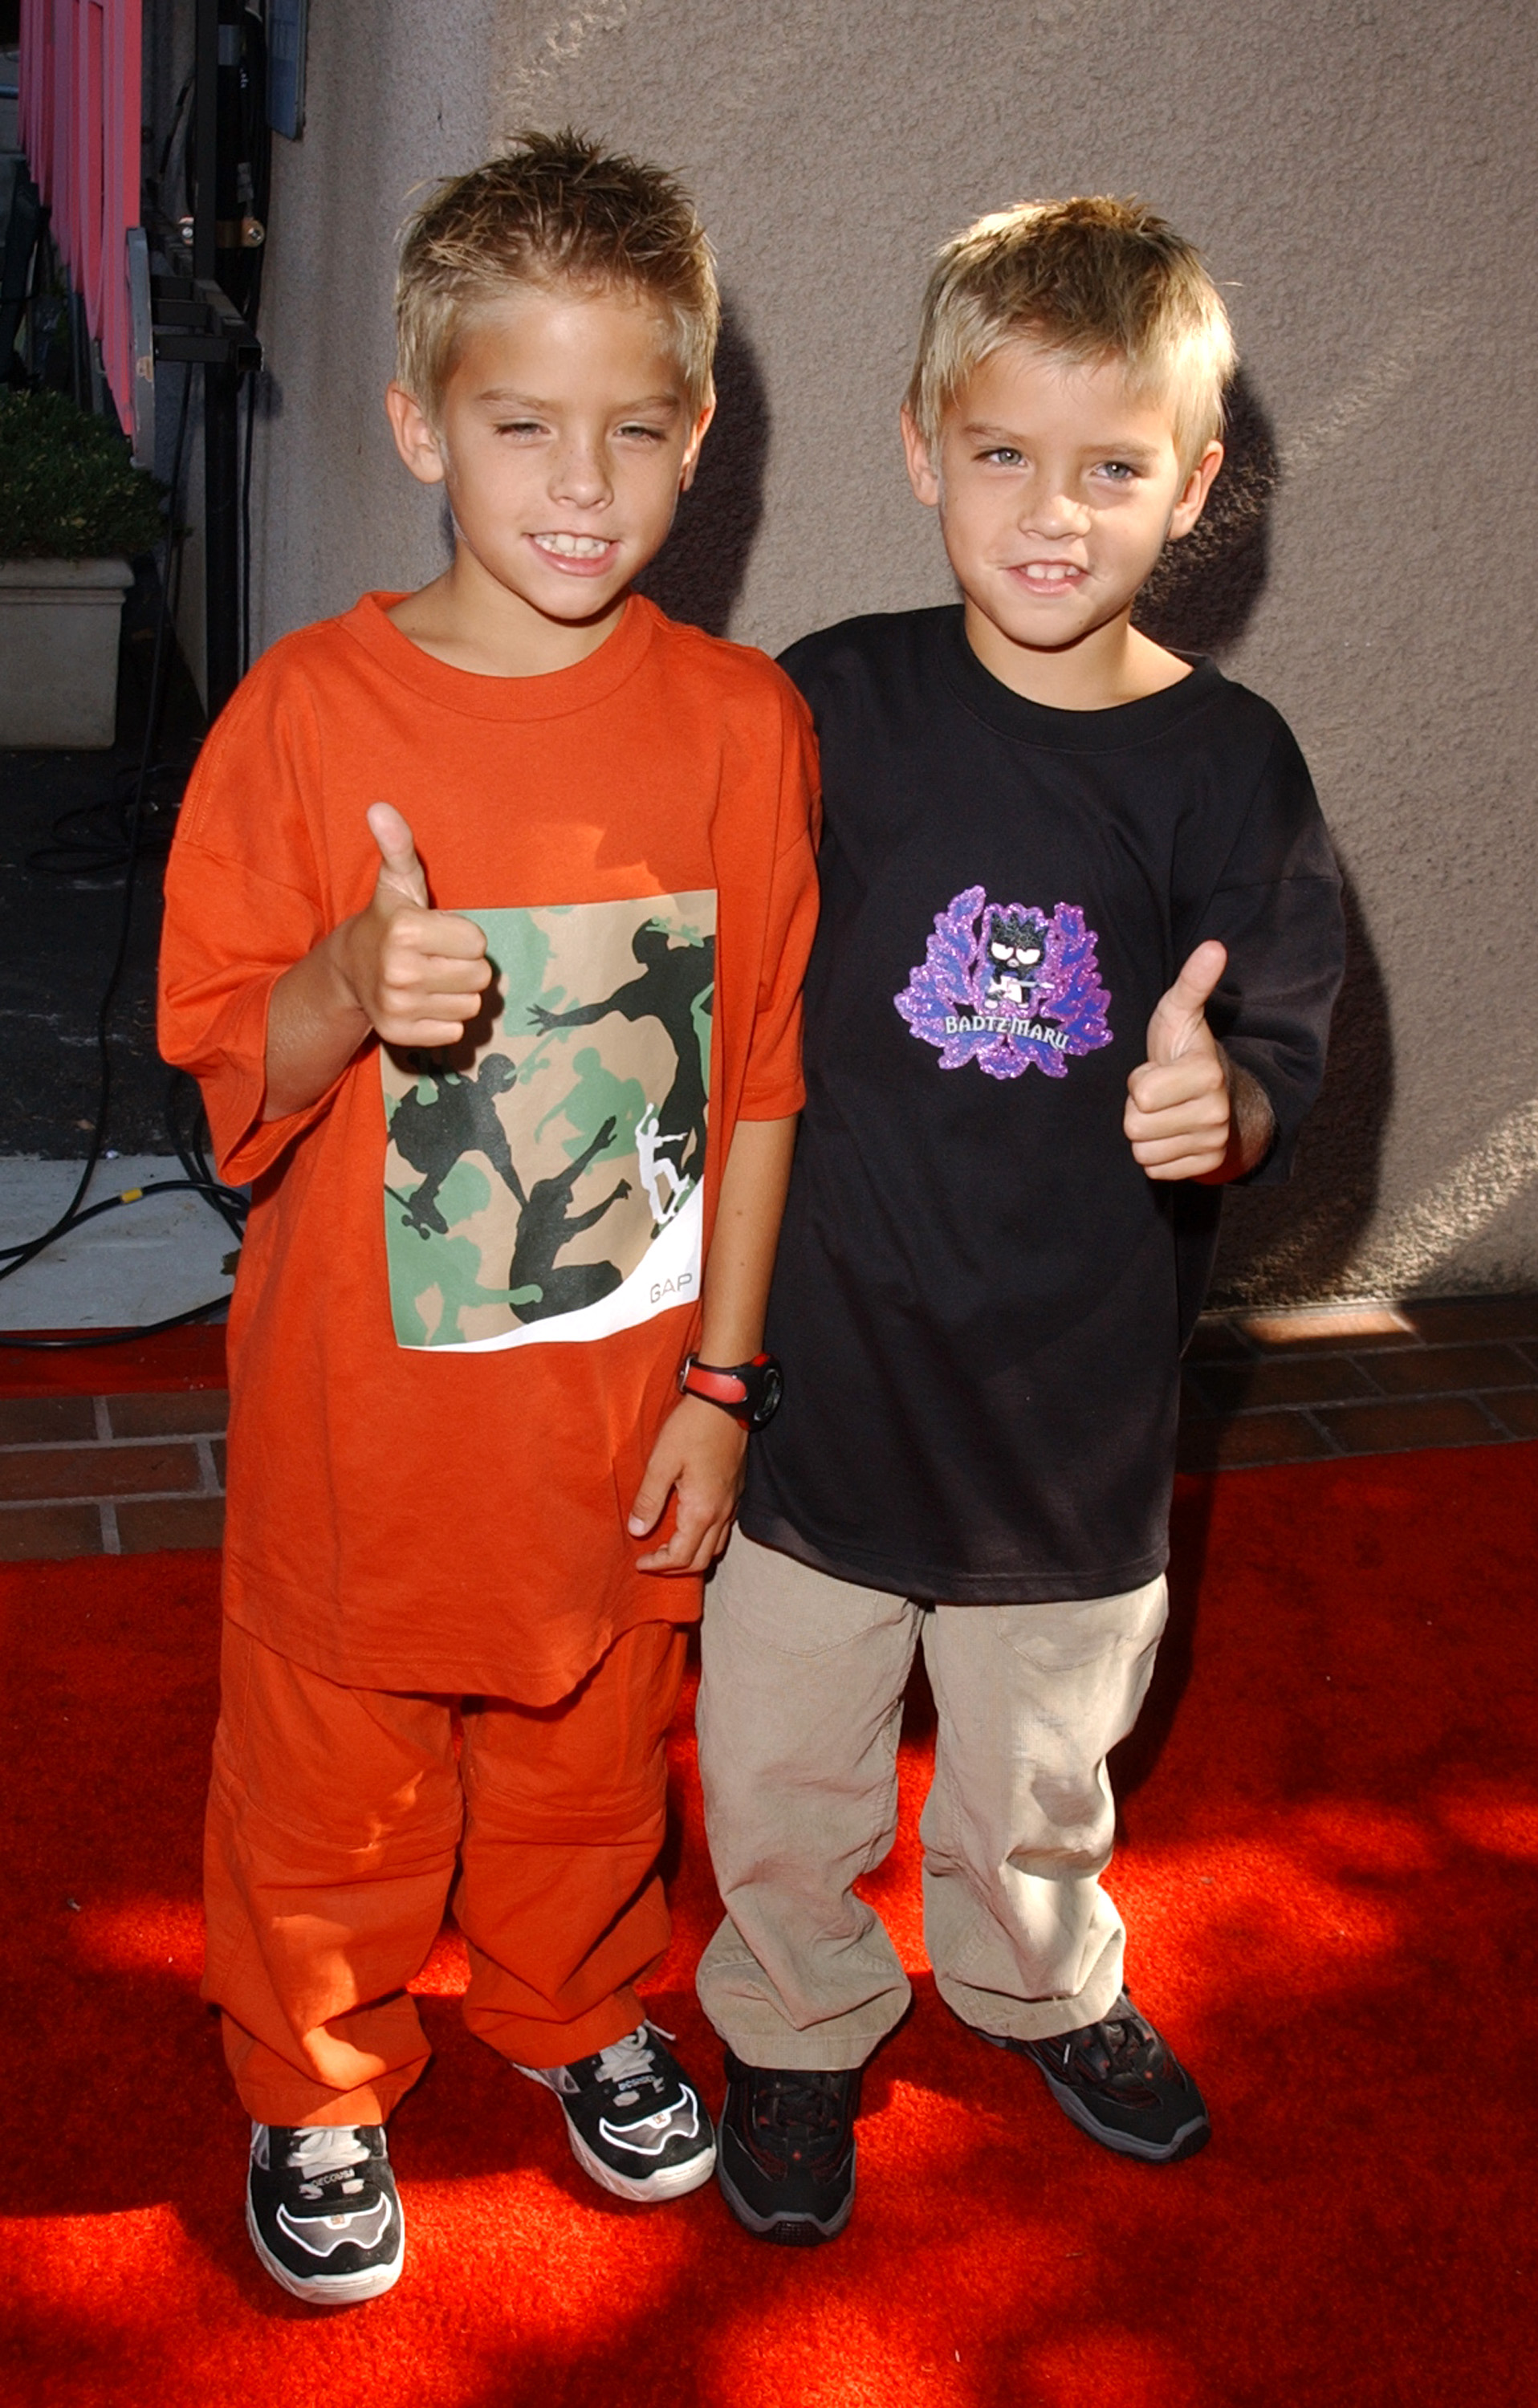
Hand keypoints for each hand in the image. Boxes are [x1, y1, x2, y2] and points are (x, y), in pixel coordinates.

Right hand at [337, 803, 490, 1047]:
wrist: (350, 971)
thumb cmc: (388, 921)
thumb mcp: (397, 881)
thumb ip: (397, 845)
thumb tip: (380, 807)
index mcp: (405, 931)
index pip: (478, 942)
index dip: (463, 935)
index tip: (437, 932)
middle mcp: (400, 972)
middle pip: (481, 976)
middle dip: (465, 965)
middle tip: (436, 957)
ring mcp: (399, 1007)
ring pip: (471, 1006)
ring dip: (457, 993)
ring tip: (430, 978)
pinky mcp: (401, 1036)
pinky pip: (455, 1032)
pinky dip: (444, 1020)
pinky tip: (424, 1002)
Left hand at [628, 1394, 748, 1573]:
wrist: (725, 1401)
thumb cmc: (692, 1428)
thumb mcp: (661, 1462)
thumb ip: (649, 1500)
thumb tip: (637, 1530)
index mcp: (702, 1510)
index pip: (682, 1556)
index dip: (658, 1565)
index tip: (639, 1561)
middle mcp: (722, 1512)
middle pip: (703, 1560)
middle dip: (676, 1567)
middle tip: (652, 1560)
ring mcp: (732, 1502)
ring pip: (717, 1546)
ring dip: (693, 1554)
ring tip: (669, 1547)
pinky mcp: (736, 1491)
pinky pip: (724, 1528)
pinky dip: (705, 1537)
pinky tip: (689, 1523)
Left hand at [1124, 940, 1231, 1181]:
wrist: (1219, 1095)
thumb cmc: (1185, 1051)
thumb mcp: (1180, 1014)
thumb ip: (1193, 982)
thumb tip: (1213, 946)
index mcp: (1206, 1073)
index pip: (1139, 1095)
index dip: (1139, 1081)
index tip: (1160, 1070)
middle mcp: (1215, 1112)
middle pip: (1135, 1127)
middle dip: (1138, 1109)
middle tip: (1159, 1093)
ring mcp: (1212, 1142)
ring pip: (1143, 1152)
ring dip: (1146, 1132)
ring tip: (1165, 1111)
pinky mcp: (1205, 1166)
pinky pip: (1154, 1169)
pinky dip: (1157, 1153)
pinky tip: (1171, 1132)